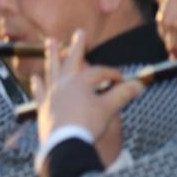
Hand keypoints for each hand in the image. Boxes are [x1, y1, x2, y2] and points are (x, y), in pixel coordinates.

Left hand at [33, 30, 141, 155]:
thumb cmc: (87, 125)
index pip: (99, 72)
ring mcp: (51, 94)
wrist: (65, 145)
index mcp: (80, 82)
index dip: (112, 74)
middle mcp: (63, 83)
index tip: (122, 79)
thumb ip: (123, 94)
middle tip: (79, 32)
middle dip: (77, 46)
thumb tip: (139, 84)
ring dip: (52, 55)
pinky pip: (39, 91)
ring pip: (51, 69)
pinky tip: (36, 77)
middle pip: (71, 60)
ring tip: (50, 41)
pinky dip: (38, 84)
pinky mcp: (42, 107)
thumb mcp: (109, 109)